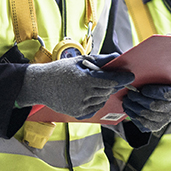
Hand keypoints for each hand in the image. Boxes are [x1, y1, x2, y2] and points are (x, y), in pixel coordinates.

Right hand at [16, 54, 133, 118]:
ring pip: (103, 99)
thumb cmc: (60, 70)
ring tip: (96, 84)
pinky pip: (95, 107)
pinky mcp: (77, 113)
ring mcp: (80, 106)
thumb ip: (100, 60)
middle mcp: (84, 95)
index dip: (123, 78)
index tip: (131, 76)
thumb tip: (117, 57)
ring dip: (105, 92)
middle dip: (114, 84)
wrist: (40, 85)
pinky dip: (98, 100)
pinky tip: (91, 93)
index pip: (111, 81)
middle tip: (114, 77)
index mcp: (85, 80)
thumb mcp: (80, 60)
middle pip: (109, 90)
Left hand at [123, 84, 170, 132]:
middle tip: (130, 93)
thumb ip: (152, 80)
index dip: (154, 92)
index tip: (143, 89)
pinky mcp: (154, 127)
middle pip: (154, 106)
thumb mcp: (158, 82)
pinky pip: (142, 123)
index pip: (166, 95)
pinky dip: (133, 115)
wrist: (157, 101)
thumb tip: (137, 79)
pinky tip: (128, 108)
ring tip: (126, 100)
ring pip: (146, 114)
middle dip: (139, 99)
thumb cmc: (155, 88)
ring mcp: (163, 120)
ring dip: (133, 107)